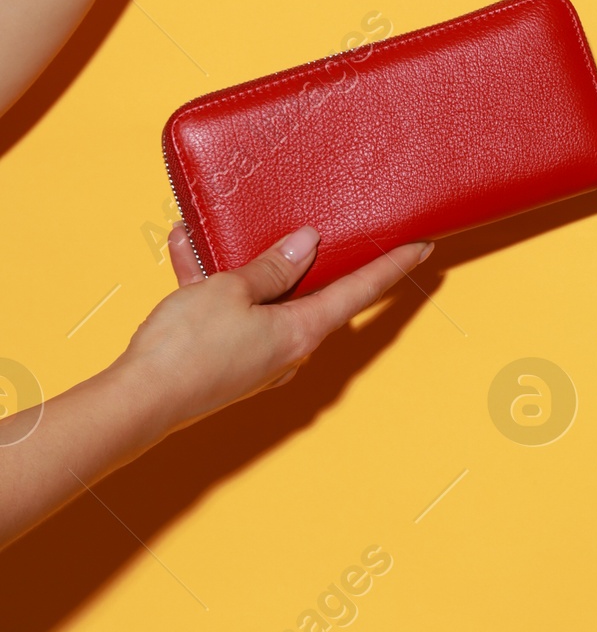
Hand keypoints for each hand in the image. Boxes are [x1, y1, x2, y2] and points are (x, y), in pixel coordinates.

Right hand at [119, 224, 430, 433]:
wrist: (138, 402)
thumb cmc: (187, 348)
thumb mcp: (231, 291)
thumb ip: (271, 267)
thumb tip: (307, 244)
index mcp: (301, 331)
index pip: (361, 292)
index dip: (393, 267)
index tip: (423, 247)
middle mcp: (288, 349)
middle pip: (312, 294)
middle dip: (308, 260)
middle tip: (328, 231)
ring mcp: (257, 357)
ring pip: (260, 298)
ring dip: (243, 264)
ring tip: (222, 229)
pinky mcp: (225, 360)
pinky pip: (225, 311)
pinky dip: (209, 281)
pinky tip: (187, 249)